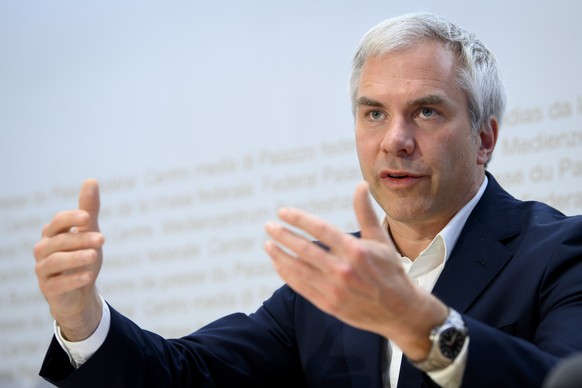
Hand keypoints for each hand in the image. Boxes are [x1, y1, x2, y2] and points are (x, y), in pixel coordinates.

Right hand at [34, 179, 104, 340]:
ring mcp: (43, 270)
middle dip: (82, 239)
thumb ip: (89, 209)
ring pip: (56, 261)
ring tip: (95, 255)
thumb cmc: (82, 256)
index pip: (58, 222)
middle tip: (103, 239)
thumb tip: (91, 180)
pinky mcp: (48, 289)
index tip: (87, 217)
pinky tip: (89, 277)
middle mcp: (43, 250)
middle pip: (60, 241)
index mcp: (52, 234)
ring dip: (76, 258)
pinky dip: (73, 279)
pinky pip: (58, 284)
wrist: (79, 292)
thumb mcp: (89, 232)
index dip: (71, 218)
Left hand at [264, 181, 446, 359]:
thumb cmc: (390, 270)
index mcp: (356, 250)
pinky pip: (301, 287)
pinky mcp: (329, 305)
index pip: (320, 229)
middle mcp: (344, 270)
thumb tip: (360, 184)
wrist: (400, 311)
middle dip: (282, 236)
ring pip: (299, 269)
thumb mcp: (380, 240)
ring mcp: (335, 290)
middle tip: (268, 226)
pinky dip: (287, 274)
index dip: (298, 219)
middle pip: (304, 249)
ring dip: (280, 255)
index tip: (282, 212)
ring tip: (268, 244)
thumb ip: (365, 213)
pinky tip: (278, 264)